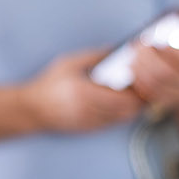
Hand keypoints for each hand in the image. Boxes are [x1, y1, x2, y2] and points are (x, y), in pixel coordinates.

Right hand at [27, 48, 142, 132]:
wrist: (32, 109)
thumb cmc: (49, 84)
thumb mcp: (69, 63)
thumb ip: (94, 56)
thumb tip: (117, 49)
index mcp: (84, 92)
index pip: (121, 96)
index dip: (137, 90)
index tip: (143, 79)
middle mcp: (88, 110)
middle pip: (126, 109)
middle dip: (140, 100)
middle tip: (146, 88)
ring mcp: (89, 122)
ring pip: (121, 118)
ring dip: (133, 109)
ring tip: (137, 96)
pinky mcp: (88, 129)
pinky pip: (112, 124)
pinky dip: (121, 115)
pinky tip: (123, 106)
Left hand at [128, 44, 178, 112]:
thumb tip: (157, 36)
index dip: (171, 53)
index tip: (158, 43)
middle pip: (166, 73)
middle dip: (149, 59)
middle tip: (139, 47)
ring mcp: (178, 96)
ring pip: (155, 84)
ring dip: (140, 70)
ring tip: (133, 59)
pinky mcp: (165, 102)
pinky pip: (149, 93)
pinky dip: (139, 81)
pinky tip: (134, 71)